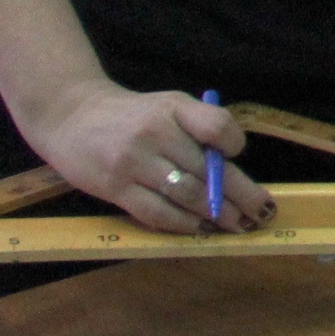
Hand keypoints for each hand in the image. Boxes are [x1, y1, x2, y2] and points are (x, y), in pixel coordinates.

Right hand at [27, 81, 267, 233]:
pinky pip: (155, 212)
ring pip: (185, 194)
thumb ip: (199, 125)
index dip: (233, 144)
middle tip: (263, 211)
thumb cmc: (132, 114)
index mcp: (174, 108)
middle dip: (239, 194)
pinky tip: (200, 230)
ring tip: (237, 225)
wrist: (72, 118)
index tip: (236, 156)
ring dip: (216, 214)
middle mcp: (155, 134)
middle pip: (207, 169)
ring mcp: (134, 163)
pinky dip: (182, 224)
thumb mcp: (168, 105)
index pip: (216, 126)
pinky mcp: (115, 189)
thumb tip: (229, 161)